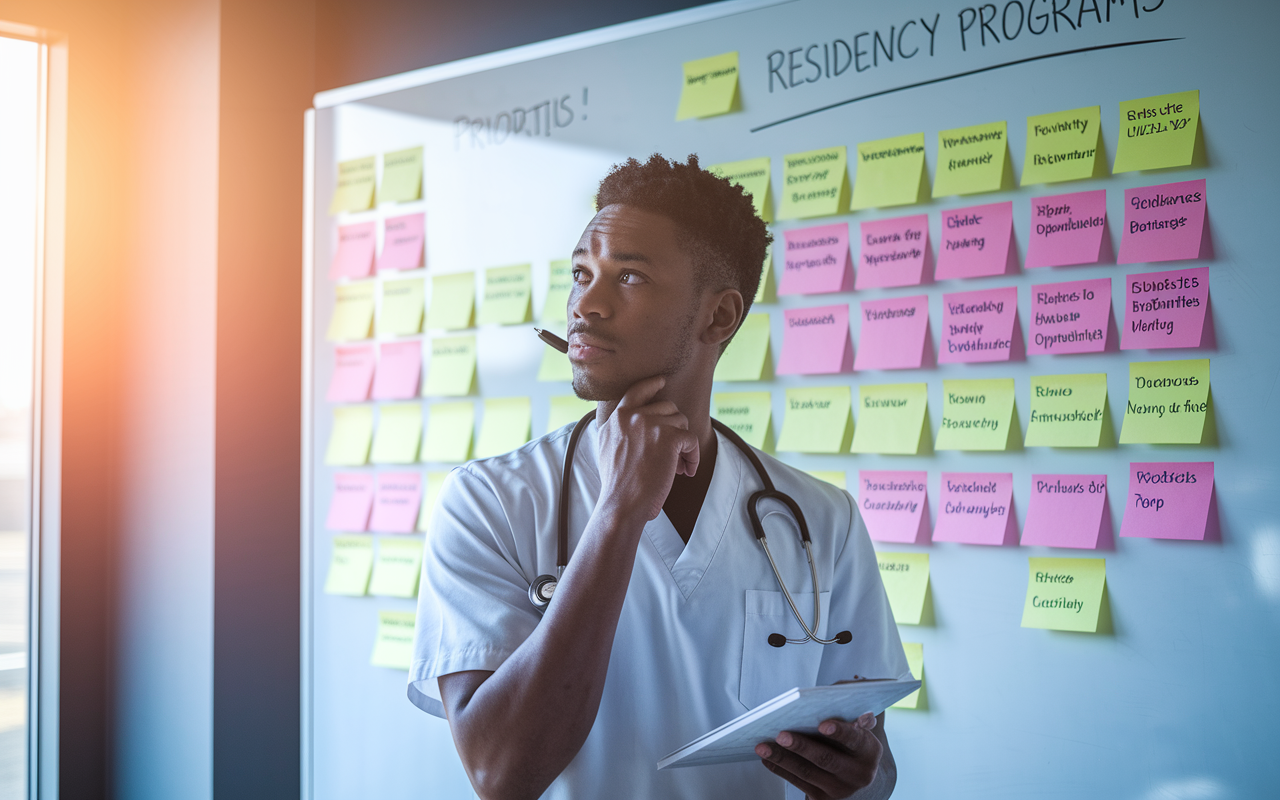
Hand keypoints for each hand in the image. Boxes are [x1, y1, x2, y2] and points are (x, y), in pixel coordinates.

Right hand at [595, 375, 699, 521]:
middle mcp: (633, 416)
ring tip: (676, 466)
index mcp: (617, 417)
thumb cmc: (616, 483)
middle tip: (672, 454)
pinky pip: (691, 440)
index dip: (652, 384)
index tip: (662, 381)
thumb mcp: (605, 446)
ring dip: (683, 445)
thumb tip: (631, 417)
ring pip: (681, 423)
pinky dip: (692, 457)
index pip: (637, 390)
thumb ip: (617, 427)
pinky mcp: (669, 437)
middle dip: (674, 429)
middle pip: (667, 408)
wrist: (621, 503)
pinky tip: (686, 471)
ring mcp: (651, 424)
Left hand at [755, 712, 882, 799]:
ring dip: (782, 758)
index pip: (855, 739)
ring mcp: (840, 789)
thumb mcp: (859, 729)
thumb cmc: (852, 745)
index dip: (840, 732)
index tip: (823, 724)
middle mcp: (858, 774)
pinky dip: (780, 769)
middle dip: (802, 746)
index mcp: (870, 751)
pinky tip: (767, 758)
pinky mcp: (822, 798)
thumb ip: (850, 712)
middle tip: (781, 734)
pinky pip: (798, 783)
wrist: (857, 780)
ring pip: (807, 773)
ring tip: (763, 746)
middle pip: (826, 759)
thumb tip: (838, 690)